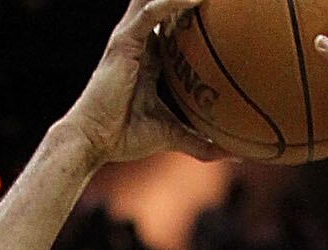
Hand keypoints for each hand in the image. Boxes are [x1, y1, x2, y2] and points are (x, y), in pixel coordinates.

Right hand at [65, 0, 217, 167]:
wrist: (92, 141)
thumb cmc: (124, 137)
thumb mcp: (170, 136)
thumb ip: (200, 142)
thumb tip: (235, 156)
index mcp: (149, 57)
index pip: (173, 25)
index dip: (193, 13)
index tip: (221, 11)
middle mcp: (140, 41)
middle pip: (165, 4)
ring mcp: (131, 37)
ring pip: (158, 0)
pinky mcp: (125, 41)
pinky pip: (151, 12)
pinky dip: (173, 3)